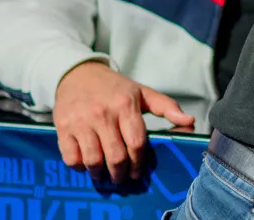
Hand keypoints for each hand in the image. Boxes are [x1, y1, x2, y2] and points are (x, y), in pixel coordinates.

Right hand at [54, 61, 194, 182]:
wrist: (79, 74)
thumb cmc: (116, 88)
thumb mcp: (143, 92)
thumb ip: (167, 107)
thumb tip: (190, 122)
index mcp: (126, 105)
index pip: (136, 142)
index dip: (138, 163)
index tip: (138, 172)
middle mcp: (103, 114)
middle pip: (115, 156)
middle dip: (121, 173)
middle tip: (122, 178)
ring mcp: (81, 121)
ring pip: (92, 160)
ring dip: (100, 173)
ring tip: (105, 175)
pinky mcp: (62, 127)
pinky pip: (71, 158)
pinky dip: (79, 167)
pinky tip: (86, 164)